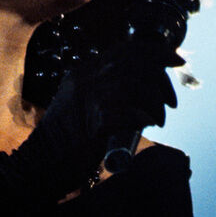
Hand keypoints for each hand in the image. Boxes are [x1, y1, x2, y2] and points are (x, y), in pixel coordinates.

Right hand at [47, 39, 181, 155]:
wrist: (40, 166)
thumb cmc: (65, 143)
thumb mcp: (82, 107)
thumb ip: (105, 93)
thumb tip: (143, 90)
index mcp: (82, 73)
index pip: (124, 49)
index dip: (154, 51)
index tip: (175, 60)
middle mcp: (84, 80)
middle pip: (134, 62)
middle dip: (161, 78)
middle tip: (171, 101)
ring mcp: (87, 99)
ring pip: (134, 84)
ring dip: (154, 102)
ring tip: (158, 119)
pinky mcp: (92, 122)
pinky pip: (128, 111)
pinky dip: (143, 116)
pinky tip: (147, 124)